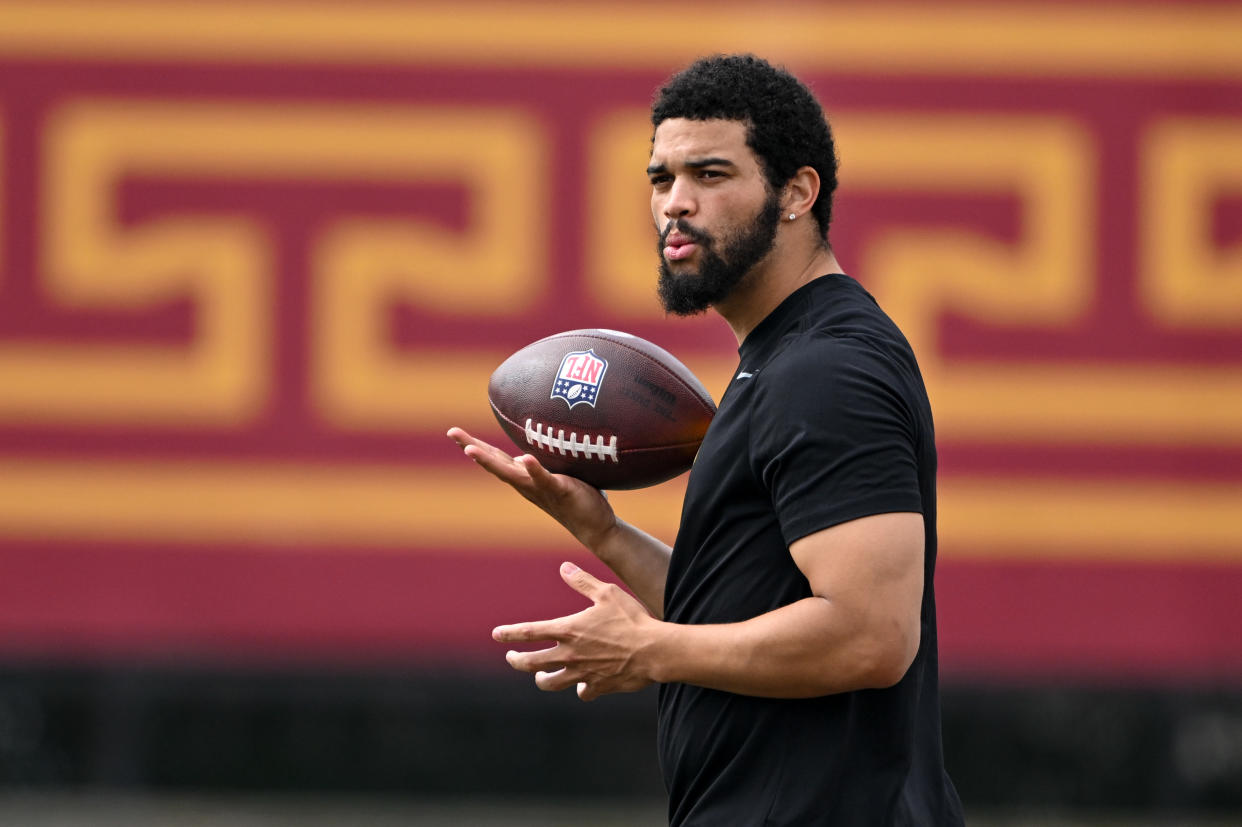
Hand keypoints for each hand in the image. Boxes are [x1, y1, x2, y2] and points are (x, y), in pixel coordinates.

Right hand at [446, 427, 616, 548]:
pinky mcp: (560, 491)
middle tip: (452, 433)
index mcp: (524, 478)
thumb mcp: (552, 477)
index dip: (474, 446)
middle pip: (494, 464)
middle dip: (472, 448)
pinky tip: (525, 458)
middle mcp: (526, 485)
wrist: (595, 527)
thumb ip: (538, 466)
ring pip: (511, 473)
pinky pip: (545, 479)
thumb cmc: (576, 498)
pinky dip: (534, 469)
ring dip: (490, 461)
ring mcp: (541, 489)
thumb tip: (524, 455)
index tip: (454, 433)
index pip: (495, 459)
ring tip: (472, 449)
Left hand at [493, 562, 660, 700]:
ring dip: (541, 679)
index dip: (509, 633)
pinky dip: (580, 688)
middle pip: (531, 663)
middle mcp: (570, 654)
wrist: (654, 651)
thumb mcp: (607, 593)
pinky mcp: (598, 686)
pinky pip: (582, 692)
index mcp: (568, 630)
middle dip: (517, 661)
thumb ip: (583, 582)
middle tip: (511, 658)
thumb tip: (564, 567)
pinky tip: (582, 685)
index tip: (496, 634)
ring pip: (551, 683)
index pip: (529, 632)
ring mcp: (582, 673)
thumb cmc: (632, 619)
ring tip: (539, 676)